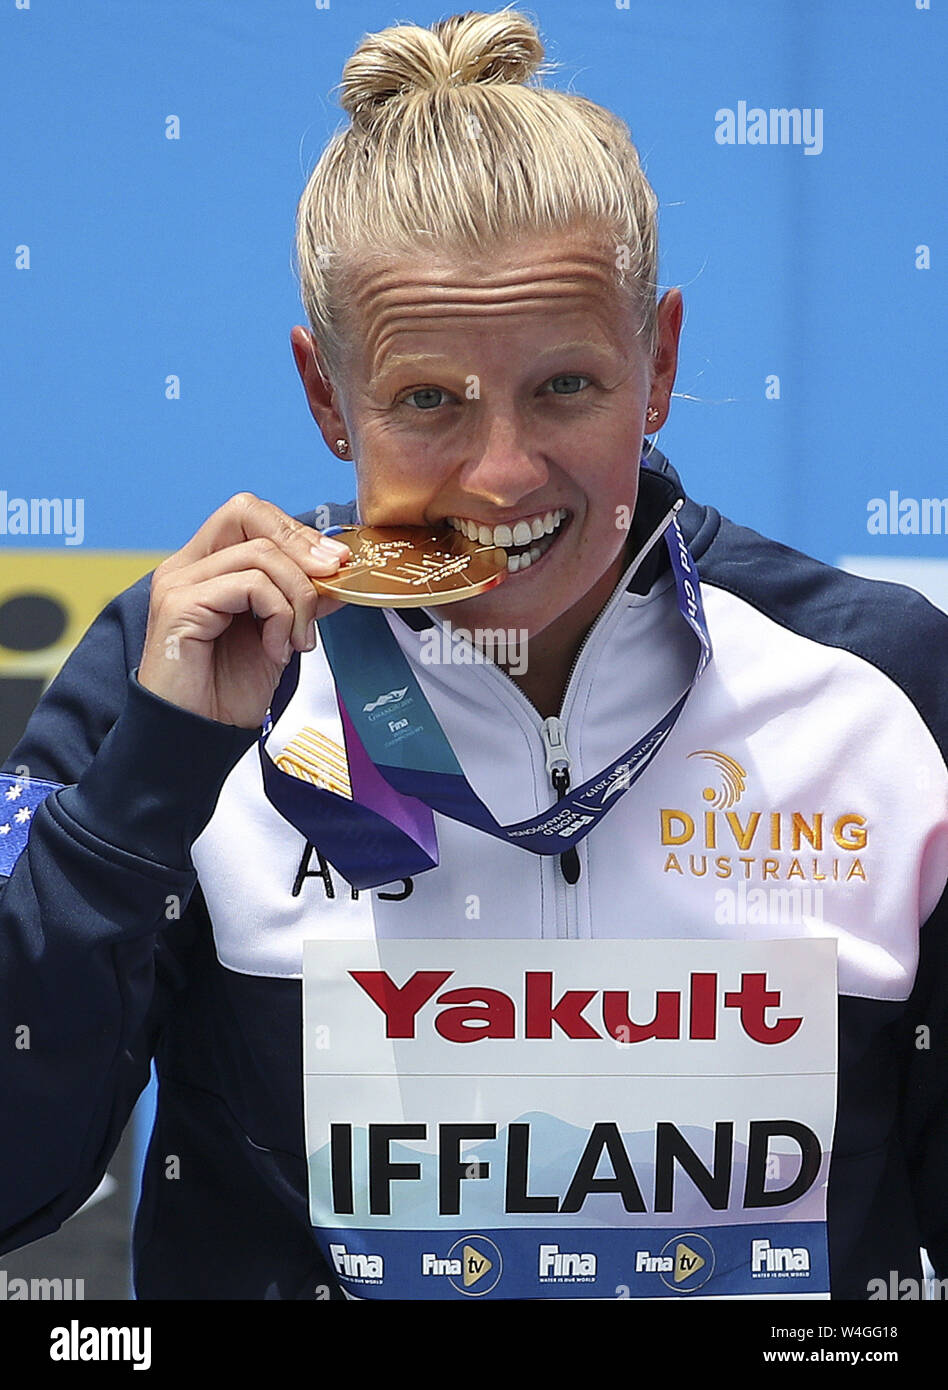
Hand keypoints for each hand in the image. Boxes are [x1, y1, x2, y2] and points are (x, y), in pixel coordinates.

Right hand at [137, 492, 350, 727]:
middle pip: (247, 512)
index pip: (250, 515)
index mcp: (205, 567)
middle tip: (330, 583)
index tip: (335, 563)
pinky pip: (248, 585)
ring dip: (297, 598)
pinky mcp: (179, 606)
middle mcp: (186, 567)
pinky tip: (275, 650)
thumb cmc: (227, 693)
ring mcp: (178, 583)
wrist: (199, 736)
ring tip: (297, 641)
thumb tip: (336, 572)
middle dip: (301, 546)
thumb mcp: (279, 635)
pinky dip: (278, 616)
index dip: (296, 532)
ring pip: (260, 555)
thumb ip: (301, 599)